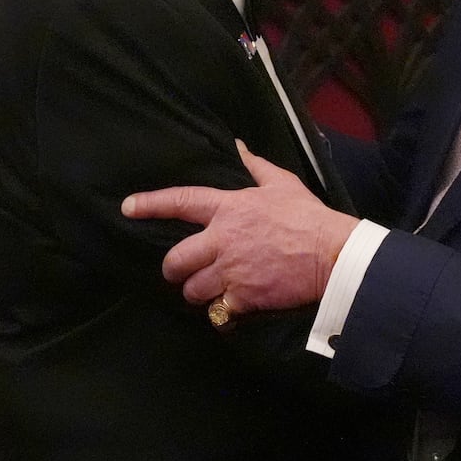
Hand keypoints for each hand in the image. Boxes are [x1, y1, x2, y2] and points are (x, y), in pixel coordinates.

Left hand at [122, 141, 357, 314]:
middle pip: (175, 260)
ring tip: (211, 292)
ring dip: (198, 293)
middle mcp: (222, 240)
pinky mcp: (243, 297)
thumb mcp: (282, 183)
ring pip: (192, 290)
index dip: (150, 204)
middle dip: (174, 270)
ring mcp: (230, 271)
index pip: (181, 202)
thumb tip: (238, 146)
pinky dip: (222, 314)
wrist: (332, 254)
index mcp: (229, 208)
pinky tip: (230, 311)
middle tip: (183, 273)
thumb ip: (255, 166)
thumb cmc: (309, 217)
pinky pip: (217, 312)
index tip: (128, 207)